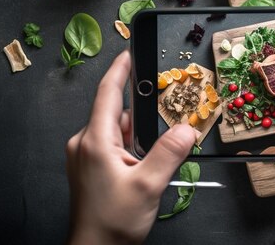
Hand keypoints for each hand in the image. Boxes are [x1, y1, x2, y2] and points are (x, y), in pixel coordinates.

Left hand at [65, 51, 196, 243]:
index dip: (120, 70)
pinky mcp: (92, 168)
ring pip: (117, 131)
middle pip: (117, 113)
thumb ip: (169, 153)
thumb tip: (187, 129)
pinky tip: (146, 161)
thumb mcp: (148, 186)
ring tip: (157, 148)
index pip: (107, 93)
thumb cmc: (112, 222)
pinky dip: (132, 145)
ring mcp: (87, 157)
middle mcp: (86, 144)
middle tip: (166, 110)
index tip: (129, 52)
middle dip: (141, 111)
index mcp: (95, 141)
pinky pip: (114, 145)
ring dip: (138, 133)